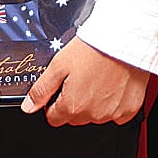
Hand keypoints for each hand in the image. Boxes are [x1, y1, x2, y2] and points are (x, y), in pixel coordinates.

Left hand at [21, 39, 147, 125]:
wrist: (124, 39)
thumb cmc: (93, 48)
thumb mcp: (59, 65)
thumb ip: (41, 89)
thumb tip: (29, 107)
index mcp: (72, 106)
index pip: (54, 118)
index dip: (53, 103)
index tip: (60, 89)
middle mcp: (92, 114)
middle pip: (75, 117)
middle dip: (74, 101)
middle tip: (80, 77)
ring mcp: (112, 113)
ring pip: (96, 115)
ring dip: (94, 102)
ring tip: (97, 77)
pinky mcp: (129, 109)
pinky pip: (117, 113)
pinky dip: (114, 103)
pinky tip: (112, 84)